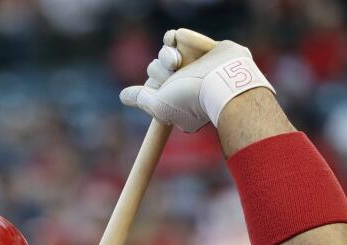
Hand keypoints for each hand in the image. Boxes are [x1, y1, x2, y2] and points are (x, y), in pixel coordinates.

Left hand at [119, 33, 273, 131]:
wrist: (223, 80)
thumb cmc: (190, 99)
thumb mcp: (160, 106)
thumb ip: (142, 99)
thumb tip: (123, 96)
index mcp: (176, 100)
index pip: (152, 87)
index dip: (154, 87)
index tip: (164, 91)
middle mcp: (184, 83)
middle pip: (155, 68)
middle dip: (160, 72)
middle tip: (173, 77)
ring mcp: (193, 64)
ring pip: (163, 52)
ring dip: (166, 56)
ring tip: (178, 62)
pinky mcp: (199, 46)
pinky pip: (175, 36)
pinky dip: (175, 38)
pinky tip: (178, 44)